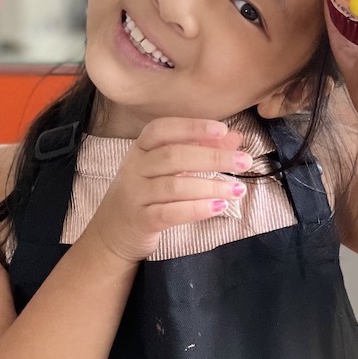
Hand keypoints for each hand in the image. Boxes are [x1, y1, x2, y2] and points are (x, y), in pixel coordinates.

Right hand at [88, 117, 250, 262]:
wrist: (113, 231)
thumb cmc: (147, 192)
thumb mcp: (169, 169)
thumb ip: (200, 150)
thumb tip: (235, 138)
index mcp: (141, 149)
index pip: (162, 129)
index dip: (191, 127)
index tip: (222, 130)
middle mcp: (135, 168)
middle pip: (173, 156)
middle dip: (212, 157)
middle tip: (244, 161)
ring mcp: (135, 195)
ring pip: (174, 186)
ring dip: (210, 186)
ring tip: (237, 189)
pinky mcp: (140, 221)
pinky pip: (169, 213)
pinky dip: (196, 209)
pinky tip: (218, 207)